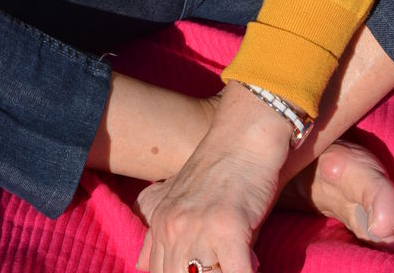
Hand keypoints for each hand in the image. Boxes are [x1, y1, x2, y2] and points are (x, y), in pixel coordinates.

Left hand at [134, 82, 291, 272]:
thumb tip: (140, 265)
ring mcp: (198, 228)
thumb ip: (160, 232)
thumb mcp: (180, 198)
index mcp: (160, 223)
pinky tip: (253, 264)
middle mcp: (173, 227)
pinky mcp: (228, 228)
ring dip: (221, 272)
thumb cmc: (220, 168)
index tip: (204, 266)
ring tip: (235, 260)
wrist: (244, 135)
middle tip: (220, 263)